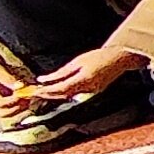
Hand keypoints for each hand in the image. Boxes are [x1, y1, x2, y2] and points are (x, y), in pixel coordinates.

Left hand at [30, 44, 145, 103]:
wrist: (120, 58)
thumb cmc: (100, 56)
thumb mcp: (78, 62)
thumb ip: (60, 73)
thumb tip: (43, 79)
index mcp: (82, 80)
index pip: (58, 90)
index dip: (45, 92)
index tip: (33, 91)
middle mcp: (86, 89)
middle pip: (61, 96)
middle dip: (47, 95)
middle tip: (34, 93)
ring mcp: (90, 92)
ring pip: (67, 96)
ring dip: (54, 95)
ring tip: (42, 92)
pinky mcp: (93, 91)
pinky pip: (75, 94)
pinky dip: (64, 93)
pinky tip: (57, 90)